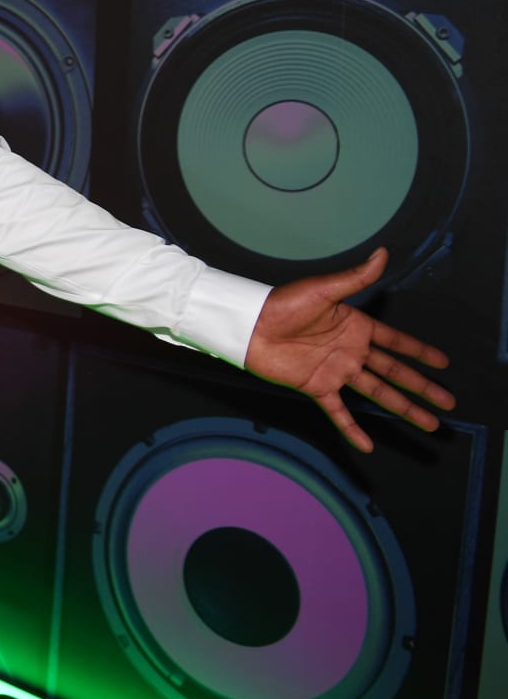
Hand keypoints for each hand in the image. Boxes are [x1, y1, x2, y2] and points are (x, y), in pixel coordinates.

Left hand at [245, 248, 454, 451]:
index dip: (420, 352)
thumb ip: (355, 278)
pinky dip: (352, 429)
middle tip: (448, 401)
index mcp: (356, 327)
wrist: (250, 327)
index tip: (443, 363)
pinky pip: (338, 412)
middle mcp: (351, 351)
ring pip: (378, 393)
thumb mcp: (324, 290)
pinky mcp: (317, 386)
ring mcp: (336, 371)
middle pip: (395, 372)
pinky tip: (368, 445)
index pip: (397, 342)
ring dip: (403, 408)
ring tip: (428, 423)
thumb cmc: (283, 303)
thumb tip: (383, 253)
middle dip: (422, 387)